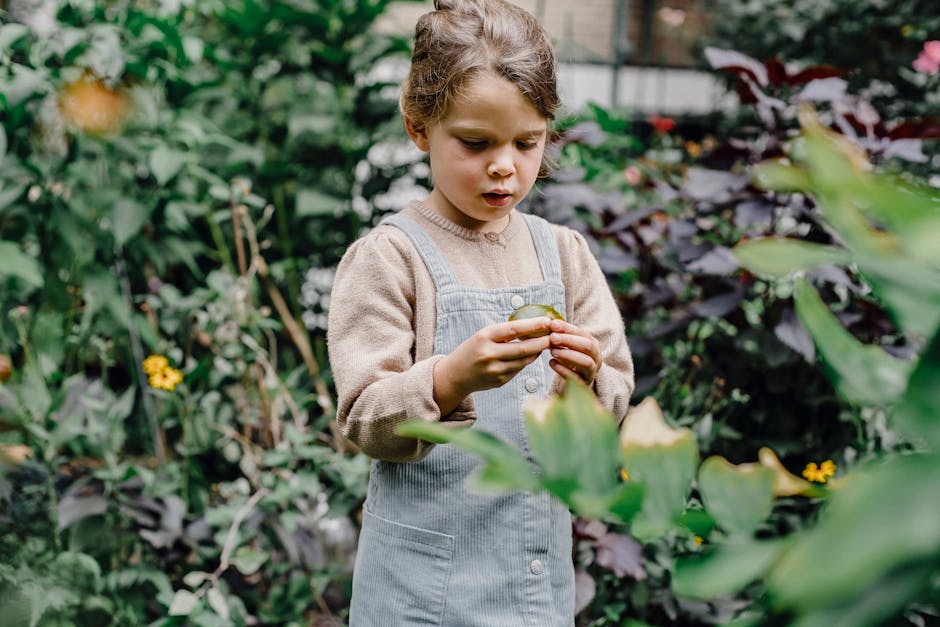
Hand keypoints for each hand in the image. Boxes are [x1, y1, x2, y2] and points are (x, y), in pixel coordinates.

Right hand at [433, 316, 552, 413]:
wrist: (455, 375)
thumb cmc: (472, 350)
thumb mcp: (483, 335)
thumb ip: (504, 333)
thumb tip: (533, 328)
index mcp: (484, 337)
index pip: (513, 329)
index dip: (533, 325)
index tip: (547, 321)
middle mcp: (489, 354)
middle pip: (523, 348)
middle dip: (542, 342)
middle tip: (555, 336)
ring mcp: (495, 370)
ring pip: (524, 361)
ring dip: (537, 352)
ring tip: (545, 343)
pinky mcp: (500, 382)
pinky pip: (519, 370)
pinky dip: (526, 361)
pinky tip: (530, 355)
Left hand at [547, 319, 601, 387]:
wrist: (572, 384)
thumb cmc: (569, 360)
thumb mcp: (567, 346)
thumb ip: (561, 335)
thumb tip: (549, 322)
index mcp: (593, 345)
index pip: (582, 333)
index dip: (568, 328)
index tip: (552, 324)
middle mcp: (596, 357)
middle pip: (587, 346)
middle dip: (569, 340)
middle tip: (552, 337)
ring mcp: (591, 372)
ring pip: (585, 362)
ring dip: (568, 355)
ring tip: (552, 351)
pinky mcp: (584, 385)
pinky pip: (576, 377)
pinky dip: (563, 370)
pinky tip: (552, 363)